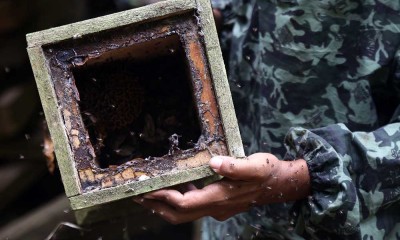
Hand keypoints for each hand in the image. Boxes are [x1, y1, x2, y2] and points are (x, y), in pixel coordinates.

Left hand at [134, 153, 310, 223]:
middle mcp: (216, 206)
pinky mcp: (219, 204)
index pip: (186, 203)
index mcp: (221, 197)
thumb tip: (214, 162)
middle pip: (180, 215)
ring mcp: (218, 208)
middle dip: (157, 206)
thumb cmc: (268, 172)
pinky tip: (177, 187)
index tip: (147, 190)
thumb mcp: (255, 165)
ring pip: (185, 214)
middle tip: (138, 197)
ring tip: (149, 193)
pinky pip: (193, 207)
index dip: (165, 198)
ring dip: (165, 205)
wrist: (280, 184)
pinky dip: (179, 201)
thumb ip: (234, 165)